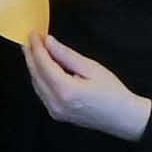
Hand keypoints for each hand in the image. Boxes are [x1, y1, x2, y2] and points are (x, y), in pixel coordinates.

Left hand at [22, 33, 148, 137]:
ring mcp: (54, 110)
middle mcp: (55, 102)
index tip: (33, 33)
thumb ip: (66, 55)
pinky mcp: (56, 114)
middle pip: (35, 74)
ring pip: (36, 84)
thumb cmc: (112, 92)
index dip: (36, 47)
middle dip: (30, 55)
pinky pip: (42, 93)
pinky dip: (39, 78)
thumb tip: (49, 42)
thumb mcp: (91, 67)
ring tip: (34, 51)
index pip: (43, 64)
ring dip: (33, 67)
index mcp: (65, 90)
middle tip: (29, 40)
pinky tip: (42, 68)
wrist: (122, 117)